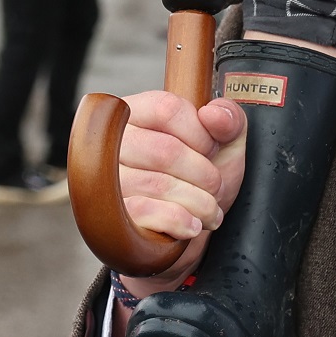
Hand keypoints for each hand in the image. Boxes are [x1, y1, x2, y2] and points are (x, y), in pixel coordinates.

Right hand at [111, 90, 247, 299]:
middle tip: (216, 186)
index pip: (166, 109)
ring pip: (159, 184)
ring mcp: (107, 181)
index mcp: (136, 113)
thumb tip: (212, 114)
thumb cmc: (200, 177)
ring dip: (200, 202)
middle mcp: (112, 143)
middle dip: (205, 174)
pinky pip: (147, 213)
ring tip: (210, 209)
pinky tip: (193, 225)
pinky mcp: (111, 217)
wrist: (188, 227)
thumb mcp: (225, 143)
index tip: (212, 150)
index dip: (200, 133)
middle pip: (165, 150)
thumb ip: (228, 119)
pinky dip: (181, 221)